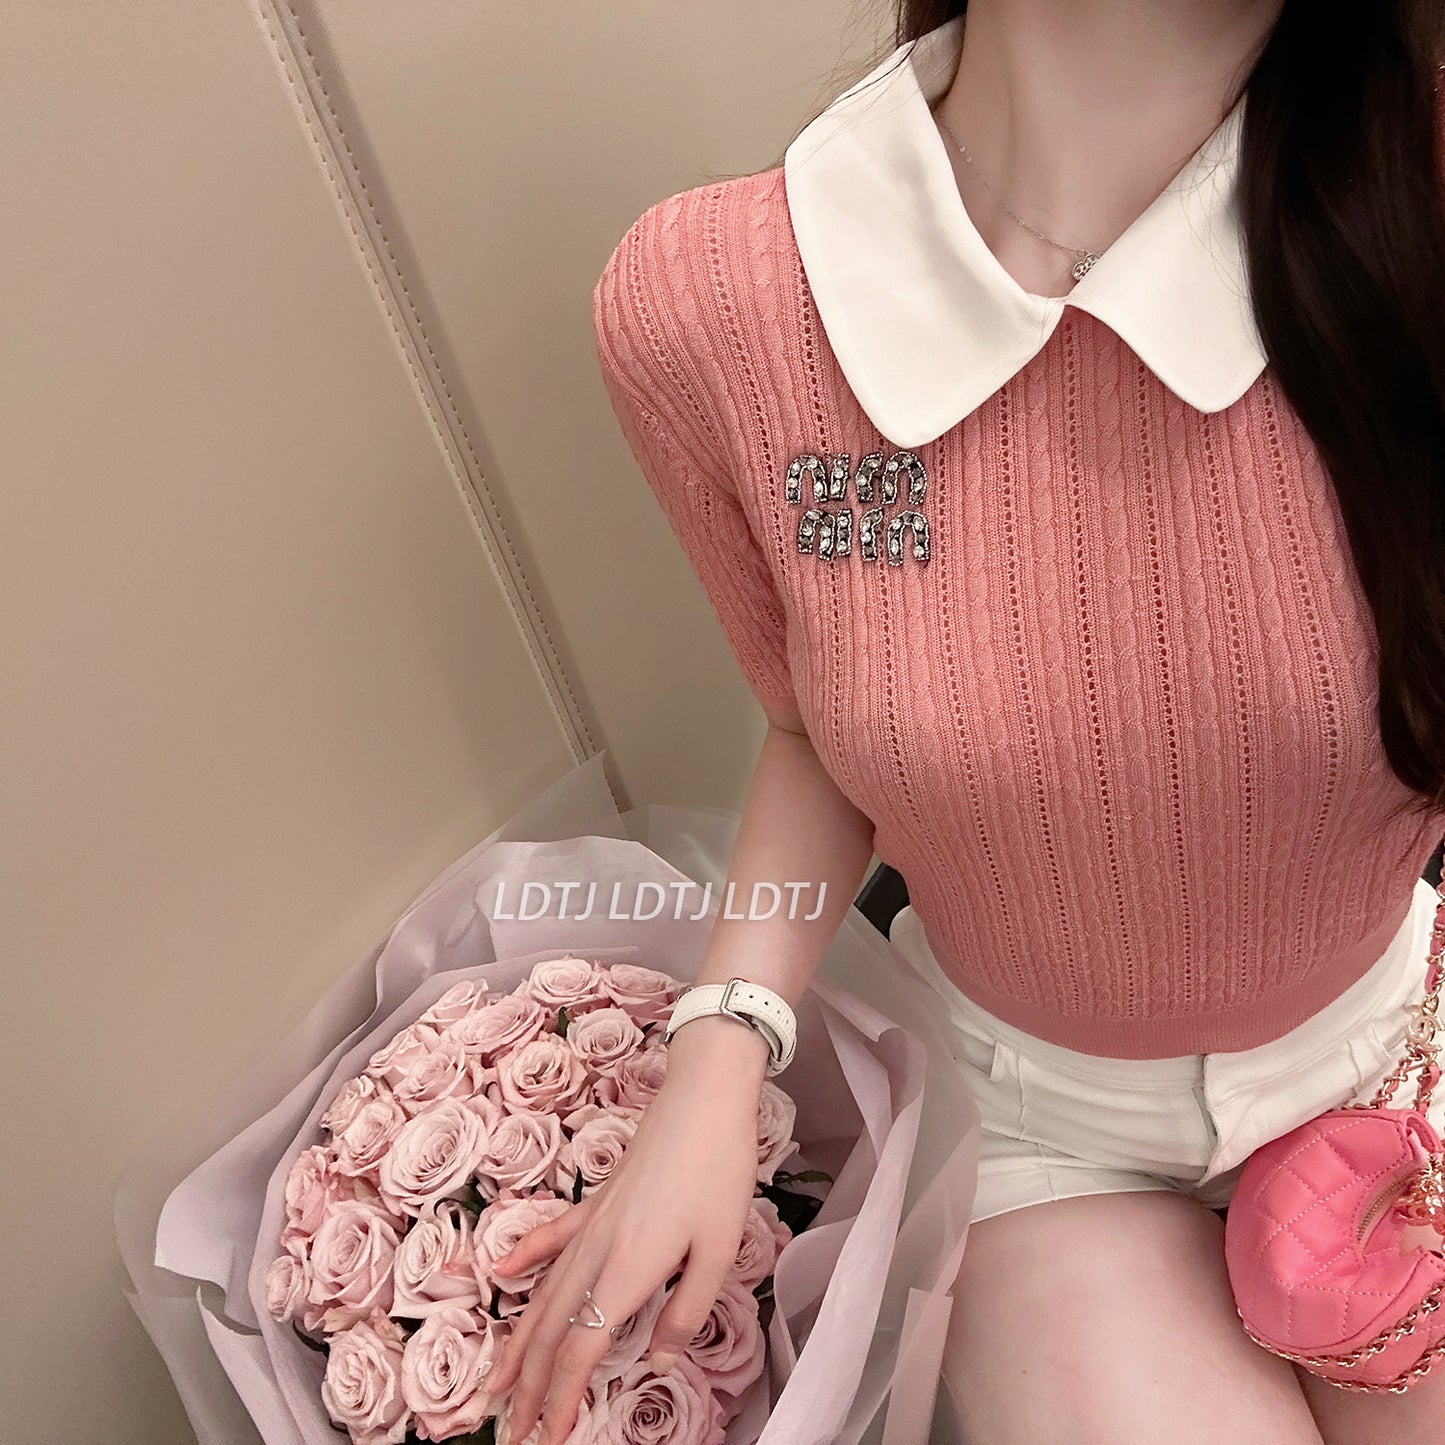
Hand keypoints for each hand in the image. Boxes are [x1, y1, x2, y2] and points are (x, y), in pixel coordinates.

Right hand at [478, 1016, 770, 1444]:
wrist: (702, 1100)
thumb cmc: (718, 1171)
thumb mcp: (719, 1251)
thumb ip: (686, 1312)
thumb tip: (658, 1360)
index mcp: (627, 1270)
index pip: (581, 1349)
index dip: (561, 1397)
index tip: (549, 1436)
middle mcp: (597, 1251)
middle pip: (551, 1329)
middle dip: (527, 1384)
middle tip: (508, 1426)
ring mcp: (591, 1223)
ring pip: (543, 1291)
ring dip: (518, 1339)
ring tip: (496, 1378)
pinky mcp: (596, 1200)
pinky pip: (552, 1238)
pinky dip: (525, 1258)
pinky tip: (501, 1273)